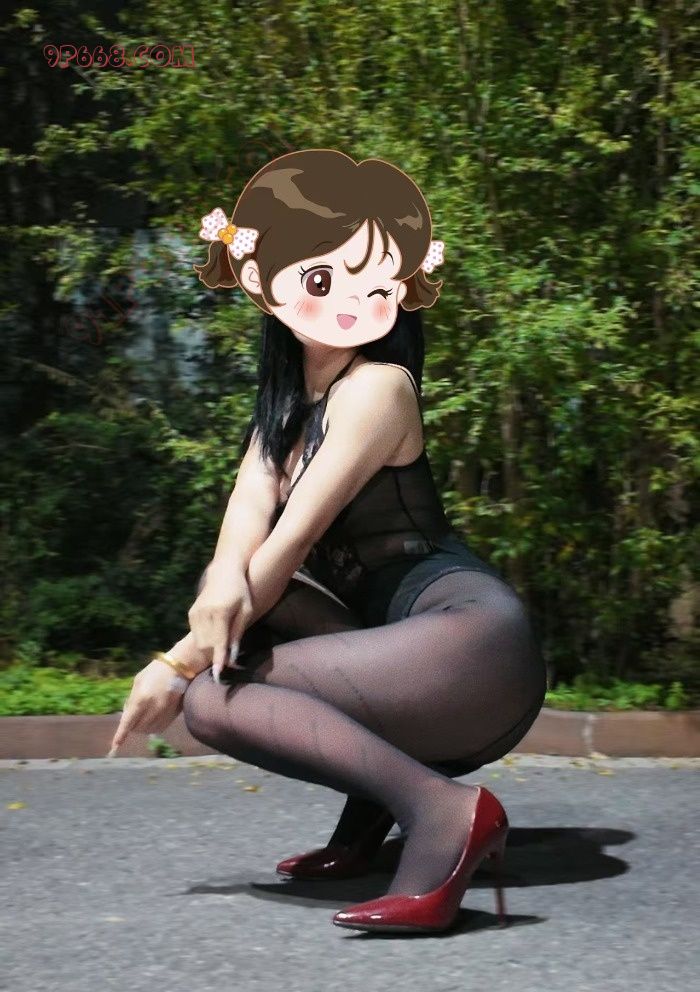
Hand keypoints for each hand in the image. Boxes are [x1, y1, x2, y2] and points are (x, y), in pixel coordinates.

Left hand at [108, 659, 187, 755]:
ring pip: (148, 730)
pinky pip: (159, 728)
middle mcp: (153, 709)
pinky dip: (152, 727)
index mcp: (141, 699)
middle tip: (134, 714)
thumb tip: (127, 715)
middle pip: (137, 728)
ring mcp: (164, 714)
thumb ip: (131, 699)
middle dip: (132, 726)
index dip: (121, 735)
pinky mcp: (173, 716)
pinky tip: (153, 717)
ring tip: (144, 714)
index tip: (115, 746)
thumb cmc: (156, 671)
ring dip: (142, 726)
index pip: (128, 722)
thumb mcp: (138, 681)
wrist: (180, 668)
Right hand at [188, 563, 253, 681]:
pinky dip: (204, 639)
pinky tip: (214, 634)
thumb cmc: (240, 591)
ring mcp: (195, 613)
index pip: (219, 642)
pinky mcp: (191, 613)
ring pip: (199, 642)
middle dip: (215, 655)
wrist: (224, 571)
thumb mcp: (246, 610)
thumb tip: (233, 655)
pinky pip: (196, 634)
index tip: (218, 675)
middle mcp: (204, 613)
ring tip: (221, 645)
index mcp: (220, 612)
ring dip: (209, 648)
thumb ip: (238, 633)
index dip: (219, 660)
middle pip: (207, 645)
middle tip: (226, 660)